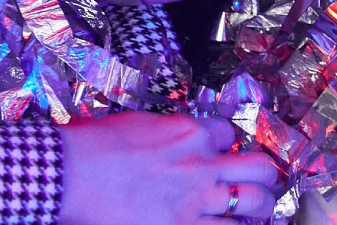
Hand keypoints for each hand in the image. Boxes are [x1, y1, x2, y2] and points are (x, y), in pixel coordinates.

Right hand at [57, 113, 282, 224]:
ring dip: (262, 207)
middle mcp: (202, 163)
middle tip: (261, 184)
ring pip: (253, 201)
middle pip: (257, 167)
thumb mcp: (136, 124)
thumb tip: (163, 138)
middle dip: (264, 176)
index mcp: (189, 132)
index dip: (227, 146)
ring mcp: (196, 197)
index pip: (228, 134)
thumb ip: (161, 133)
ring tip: (261, 212)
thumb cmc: (90, 145)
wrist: (72, 171)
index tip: (222, 156)